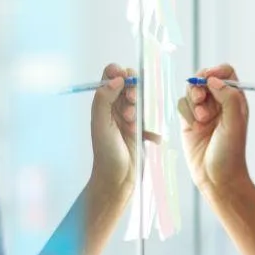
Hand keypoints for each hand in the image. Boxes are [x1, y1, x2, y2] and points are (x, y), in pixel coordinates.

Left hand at [89, 63, 138, 195]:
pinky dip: (153, 129)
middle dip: (133, 91)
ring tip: (134, 123)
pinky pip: (151, 121)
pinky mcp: (141, 131)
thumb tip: (117, 77)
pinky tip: (150, 138)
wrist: (117, 180)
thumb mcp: (101, 124)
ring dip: (141, 108)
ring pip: (141, 100)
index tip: (125, 81)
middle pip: (129, 84)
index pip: (111, 75)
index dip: (120, 73)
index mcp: (103, 103)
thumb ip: (104, 99)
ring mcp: (129, 119)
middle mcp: (115, 108)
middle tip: (131, 105)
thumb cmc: (106, 153)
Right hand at [177, 63, 250, 196]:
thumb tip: (213, 79)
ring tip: (201, 119)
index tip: (208, 77)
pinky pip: (182, 105)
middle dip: (199, 85)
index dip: (216, 71)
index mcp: (235, 100)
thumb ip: (228, 97)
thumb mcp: (235, 122)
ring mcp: (203, 112)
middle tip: (199, 98)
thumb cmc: (230, 153)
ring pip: (191, 91)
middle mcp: (219, 103)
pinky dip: (185, 112)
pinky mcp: (189, 122)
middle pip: (205, 78)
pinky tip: (194, 126)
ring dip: (193, 101)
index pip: (226, 73)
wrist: (216, 177)